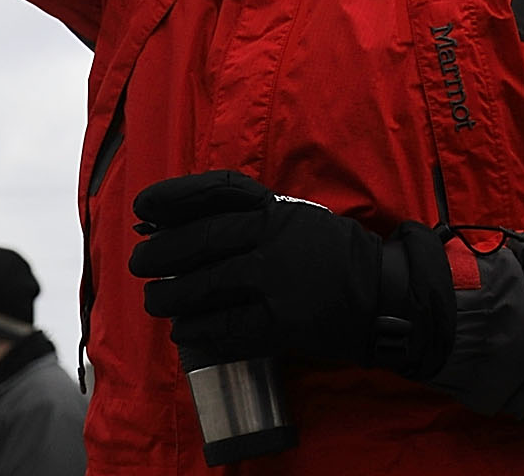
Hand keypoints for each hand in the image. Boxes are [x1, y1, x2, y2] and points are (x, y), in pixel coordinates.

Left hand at [131, 170, 447, 375]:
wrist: (385, 295)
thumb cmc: (335, 255)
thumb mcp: (298, 218)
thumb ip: (252, 218)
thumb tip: (185, 226)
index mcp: (277, 209)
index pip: (217, 192)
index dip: (174, 197)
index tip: (142, 208)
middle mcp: (273, 239)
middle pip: (203, 241)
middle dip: (162, 252)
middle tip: (139, 263)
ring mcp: (277, 282)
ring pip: (207, 286)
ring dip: (172, 296)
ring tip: (154, 301)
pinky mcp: (283, 324)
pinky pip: (228, 328)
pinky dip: (199, 331)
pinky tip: (183, 332)